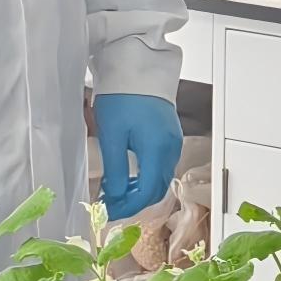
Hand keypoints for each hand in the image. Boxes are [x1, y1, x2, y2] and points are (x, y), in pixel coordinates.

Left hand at [93, 90, 185, 220]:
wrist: (139, 69)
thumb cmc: (123, 97)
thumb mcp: (112, 135)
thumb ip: (116, 170)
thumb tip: (113, 197)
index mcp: (158, 150)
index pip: (147, 193)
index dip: (127, 206)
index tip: (107, 211)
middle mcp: (171, 150)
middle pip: (157, 189)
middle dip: (134, 202)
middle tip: (110, 206)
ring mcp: (173, 143)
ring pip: (161, 179)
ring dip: (140, 191)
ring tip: (116, 192)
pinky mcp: (171, 137)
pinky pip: (162, 166)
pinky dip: (147, 177)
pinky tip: (130, 175)